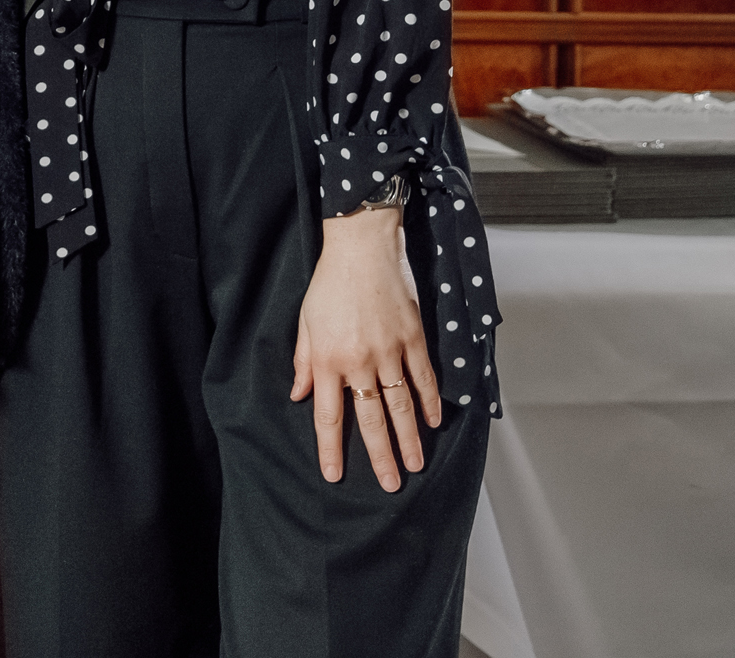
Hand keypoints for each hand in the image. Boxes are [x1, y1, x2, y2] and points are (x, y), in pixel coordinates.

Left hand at [289, 205, 442, 489]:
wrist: (361, 248)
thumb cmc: (329, 284)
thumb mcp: (305, 322)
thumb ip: (304, 362)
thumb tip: (300, 395)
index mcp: (328, 359)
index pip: (329, 415)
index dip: (331, 448)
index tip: (334, 475)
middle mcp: (359, 361)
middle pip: (371, 419)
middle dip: (380, 456)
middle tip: (391, 485)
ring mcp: (390, 351)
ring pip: (402, 405)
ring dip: (410, 439)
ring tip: (416, 465)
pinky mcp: (414, 338)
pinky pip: (424, 378)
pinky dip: (431, 402)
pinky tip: (435, 422)